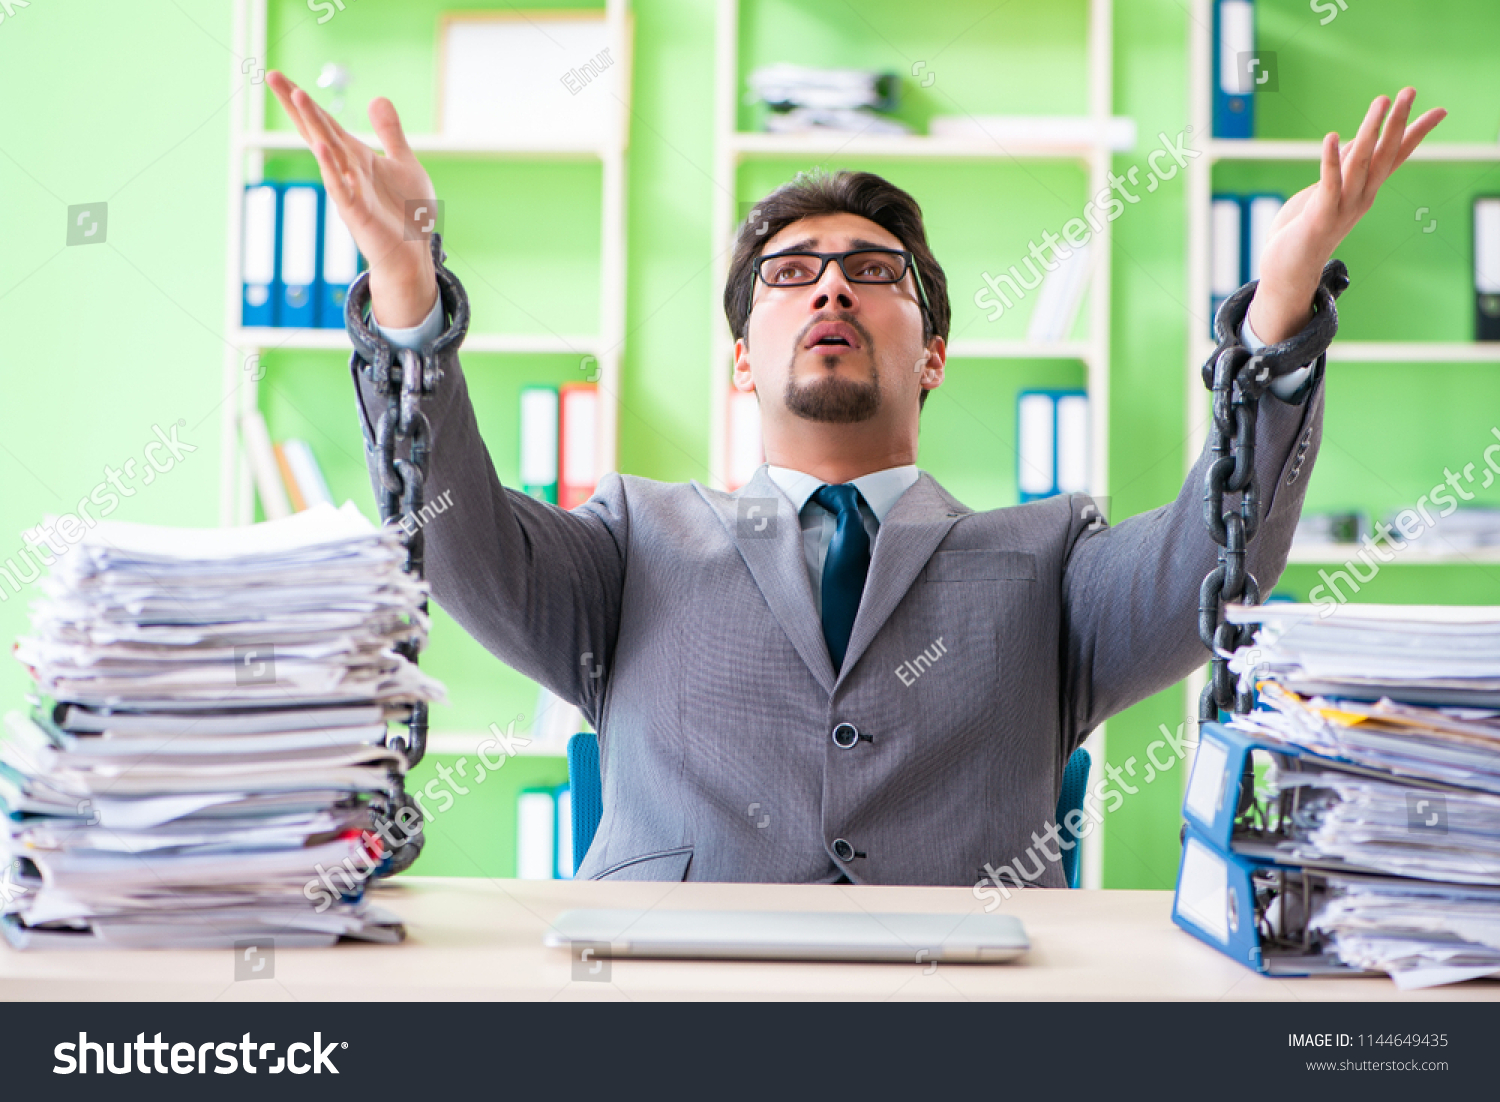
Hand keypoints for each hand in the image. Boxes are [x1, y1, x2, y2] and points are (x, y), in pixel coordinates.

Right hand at [266, 71, 438, 327]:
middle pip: (318, 130)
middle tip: (273, 74)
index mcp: (357, 157)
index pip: (325, 122)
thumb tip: (376, 97)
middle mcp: (348, 170)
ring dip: (313, 125)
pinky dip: (331, 168)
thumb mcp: (404, 163)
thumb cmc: (407, 213)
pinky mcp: (357, 213)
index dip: (305, 100)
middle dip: (297, 104)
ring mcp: (349, 190)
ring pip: (327, 152)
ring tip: (298, 96)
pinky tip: (322, 147)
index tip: (278, 75)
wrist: (412, 254)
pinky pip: (341, 187)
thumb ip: (390, 132)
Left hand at [1248, 87, 1446, 344]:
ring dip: (1371, 130)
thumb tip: (1356, 138)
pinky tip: (1333, 136)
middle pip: (1385, 154)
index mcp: (1365, 191)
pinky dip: (1331, 159)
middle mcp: (1361, 198)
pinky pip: (1328, 182)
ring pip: (1361, 163)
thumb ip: (1342, 168)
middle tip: (1409, 91)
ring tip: (1381, 101)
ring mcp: (1343, 207)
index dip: (1416, 133)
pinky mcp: (1320, 215)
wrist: (1288, 272)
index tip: (1440, 110)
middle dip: (1398, 121)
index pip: (1396, 157)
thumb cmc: (1303, 230)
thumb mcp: (1326, 192)